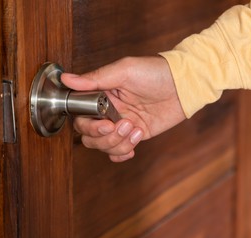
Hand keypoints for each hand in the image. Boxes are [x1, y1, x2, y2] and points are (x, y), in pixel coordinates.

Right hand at [61, 56, 185, 161]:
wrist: (183, 86)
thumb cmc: (155, 72)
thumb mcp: (124, 70)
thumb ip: (95, 78)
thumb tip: (67, 78)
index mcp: (101, 96)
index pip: (81, 117)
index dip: (89, 125)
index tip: (105, 123)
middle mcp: (107, 112)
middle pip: (89, 136)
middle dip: (105, 136)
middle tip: (123, 124)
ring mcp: (121, 125)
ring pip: (104, 146)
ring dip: (118, 142)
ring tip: (135, 128)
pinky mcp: (134, 135)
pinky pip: (118, 152)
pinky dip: (122, 153)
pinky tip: (134, 144)